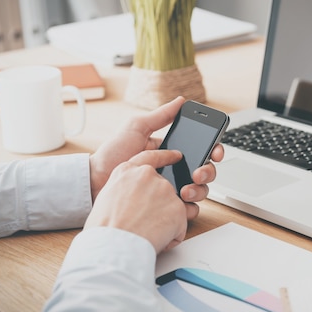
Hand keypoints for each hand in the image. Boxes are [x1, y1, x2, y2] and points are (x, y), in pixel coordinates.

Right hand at [84, 150, 194, 252]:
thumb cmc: (105, 228)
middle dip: (159, 206)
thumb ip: (125, 188)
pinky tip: (155, 239)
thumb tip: (133, 196)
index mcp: (128, 171)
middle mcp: (148, 176)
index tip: (176, 156)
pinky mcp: (178, 208)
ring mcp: (165, 190)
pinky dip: (172, 235)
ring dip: (165, 220)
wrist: (113, 244)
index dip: (165, 156)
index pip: (151, 157)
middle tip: (144, 222)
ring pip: (172, 207)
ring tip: (147, 231)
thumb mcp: (107, 197)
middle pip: (163, 189)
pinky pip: (180, 224)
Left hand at [88, 96, 223, 201]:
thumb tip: (181, 101)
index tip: (215, 151)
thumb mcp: (136, 128)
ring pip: (200, 190)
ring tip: (185, 190)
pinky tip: (181, 203)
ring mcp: (171, 189)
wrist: (96, 181)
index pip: (201, 149)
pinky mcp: (165, 207)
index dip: (214, 150)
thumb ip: (160, 116)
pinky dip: (189, 208)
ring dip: (200, 190)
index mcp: (171, 150)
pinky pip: (186, 210)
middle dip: (208, 171)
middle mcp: (175, 170)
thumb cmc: (113, 153)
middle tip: (198, 172)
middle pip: (205, 171)